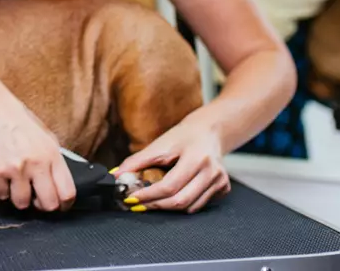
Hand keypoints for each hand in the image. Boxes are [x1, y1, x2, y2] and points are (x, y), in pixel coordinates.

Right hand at [0, 96, 75, 211]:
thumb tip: (60, 183)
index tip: (60, 205)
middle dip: (42, 206)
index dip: (65, 204)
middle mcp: (37, 164)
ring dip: (19, 199)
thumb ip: (54, 160)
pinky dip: (2, 190)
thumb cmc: (18, 121)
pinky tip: (2, 177)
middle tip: (36, 199)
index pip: (67, 192)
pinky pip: (2, 195)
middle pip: (49, 204)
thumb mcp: (45, 137)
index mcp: (53, 154)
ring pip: (22, 204)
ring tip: (16, 185)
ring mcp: (17, 169)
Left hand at [115, 119, 230, 213]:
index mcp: (196, 158)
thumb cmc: (183, 137)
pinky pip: (198, 205)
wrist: (208, 132)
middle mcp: (212, 172)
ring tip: (151, 199)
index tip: (131, 198)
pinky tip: (172, 195)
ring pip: (189, 207)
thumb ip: (136, 162)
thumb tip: (116, 176)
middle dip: (155, 205)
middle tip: (137, 203)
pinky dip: (182, 204)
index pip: (169, 186)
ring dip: (167, 207)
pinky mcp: (223, 188)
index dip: (148, 195)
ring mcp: (219, 181)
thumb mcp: (159, 145)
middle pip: (180, 201)